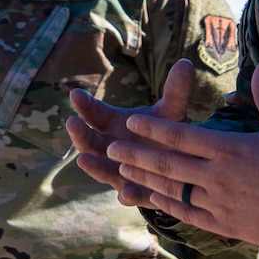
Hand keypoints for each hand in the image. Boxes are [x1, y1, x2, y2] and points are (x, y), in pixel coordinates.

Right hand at [67, 59, 197, 196]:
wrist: (180, 164)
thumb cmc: (166, 133)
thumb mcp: (171, 113)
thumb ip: (175, 92)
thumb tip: (185, 63)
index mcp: (114, 124)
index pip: (95, 113)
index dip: (85, 105)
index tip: (75, 94)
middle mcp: (111, 148)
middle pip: (90, 142)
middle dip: (80, 134)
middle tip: (72, 123)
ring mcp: (120, 171)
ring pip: (102, 170)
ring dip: (93, 166)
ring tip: (83, 160)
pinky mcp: (135, 191)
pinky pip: (129, 195)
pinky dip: (127, 195)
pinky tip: (126, 195)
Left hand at [101, 62, 258, 247]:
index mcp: (230, 148)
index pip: (181, 135)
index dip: (151, 129)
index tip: (129, 122)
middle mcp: (220, 175)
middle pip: (168, 163)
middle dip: (136, 155)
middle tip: (111, 148)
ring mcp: (221, 203)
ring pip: (173, 190)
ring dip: (146, 179)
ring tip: (123, 171)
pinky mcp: (226, 225)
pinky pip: (188, 214)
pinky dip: (168, 205)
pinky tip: (152, 197)